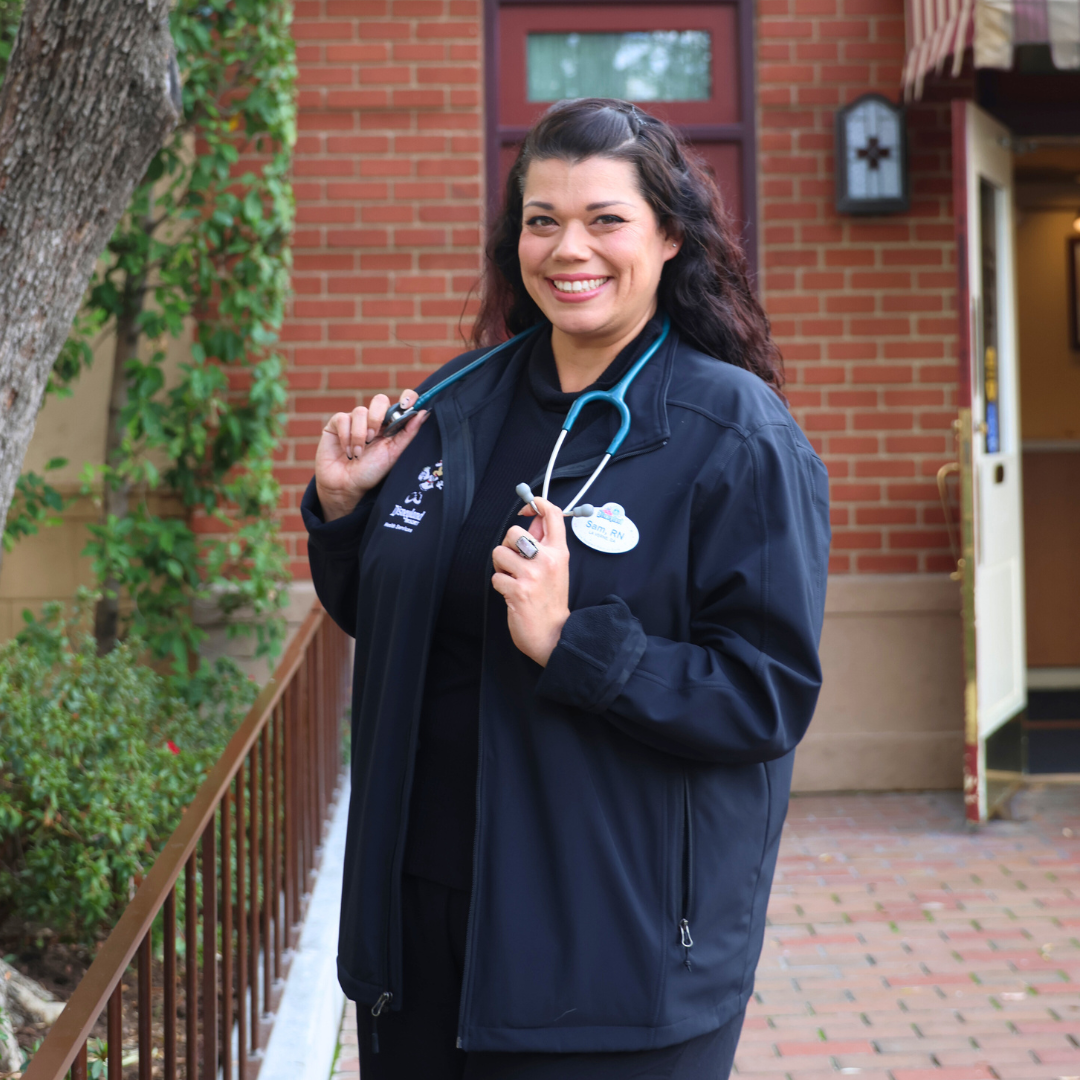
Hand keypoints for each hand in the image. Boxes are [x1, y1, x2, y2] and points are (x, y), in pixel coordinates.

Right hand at [315, 391, 426, 521]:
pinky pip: (343, 419)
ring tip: (358, 453)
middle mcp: (373, 419)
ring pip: (360, 411)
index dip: (407, 397)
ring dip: (359, 435)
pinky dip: (346, 437)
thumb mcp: (393, 453)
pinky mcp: (336, 423)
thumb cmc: (371, 472)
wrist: (345, 486)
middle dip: (377, 418)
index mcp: (390, 426)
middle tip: (373, 438)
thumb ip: (408, 433)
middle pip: (379, 400)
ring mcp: (354, 420)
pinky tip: (347, 451)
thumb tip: (424, 413)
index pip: (401, 403)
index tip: (406, 404)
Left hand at [491, 497, 569, 665]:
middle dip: (507, 546)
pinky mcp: (518, 591)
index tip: (526, 509)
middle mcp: (547, 560)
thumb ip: (545, 543)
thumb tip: (534, 519)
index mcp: (559, 552)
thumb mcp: (556, 568)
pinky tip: (512, 595)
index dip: (536, 504)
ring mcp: (532, 575)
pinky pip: (496, 577)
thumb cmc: (551, 600)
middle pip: (514, 531)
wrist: (554, 634)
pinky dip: (500, 585)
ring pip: (499, 552)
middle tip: (515, 563)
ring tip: (513, 579)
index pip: (553, 515)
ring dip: (501, 567)